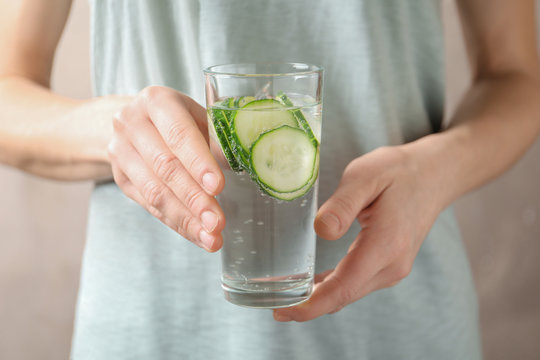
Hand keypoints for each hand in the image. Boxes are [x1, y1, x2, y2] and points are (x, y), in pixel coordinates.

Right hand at [108, 86, 224, 251]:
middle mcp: (132, 124)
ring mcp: (121, 152)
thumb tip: (242, 166)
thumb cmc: (178, 118)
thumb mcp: (198, 116)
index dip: (198, 162)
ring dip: (186, 219)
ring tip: (211, 237)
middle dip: (195, 199)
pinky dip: (176, 223)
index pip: (178, 134)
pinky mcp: (120, 178)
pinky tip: (197, 235)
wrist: (133, 121)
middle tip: (217, 222)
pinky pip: (149, 205)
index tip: (217, 187)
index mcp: (157, 101)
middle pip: (165, 167)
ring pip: (155, 191)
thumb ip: (216, 138)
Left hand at [274, 146, 444, 320]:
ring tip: (285, 296)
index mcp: (386, 244)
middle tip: (274, 307)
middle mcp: (392, 265)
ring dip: (320, 299)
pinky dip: (333, 288)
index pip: (344, 286)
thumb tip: (321, 231)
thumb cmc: (397, 172)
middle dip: (308, 306)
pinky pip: (356, 283)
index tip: (283, 312)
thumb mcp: (365, 176)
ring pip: (350, 292)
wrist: (433, 176)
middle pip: (344, 296)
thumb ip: (342, 205)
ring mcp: (393, 268)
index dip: (311, 304)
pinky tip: (313, 286)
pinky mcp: (389, 265)